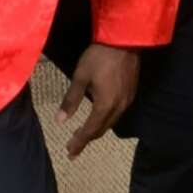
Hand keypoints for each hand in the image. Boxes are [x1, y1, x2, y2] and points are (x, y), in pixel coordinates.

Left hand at [57, 44, 140, 159]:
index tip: (69, 152)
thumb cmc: (99, 57)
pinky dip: (106, 120)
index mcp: (105, 105)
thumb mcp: (80, 77)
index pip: (90, 130)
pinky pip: (118, 114)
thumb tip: (60, 121)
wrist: (124, 40)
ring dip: (97, 130)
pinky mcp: (131, 93)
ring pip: (111, 122)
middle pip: (102, 129)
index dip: (79, 142)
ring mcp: (127, 100)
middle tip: (73, 147)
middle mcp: (119, 107)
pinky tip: (98, 117)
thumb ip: (71, 100)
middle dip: (87, 139)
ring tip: (83, 134)